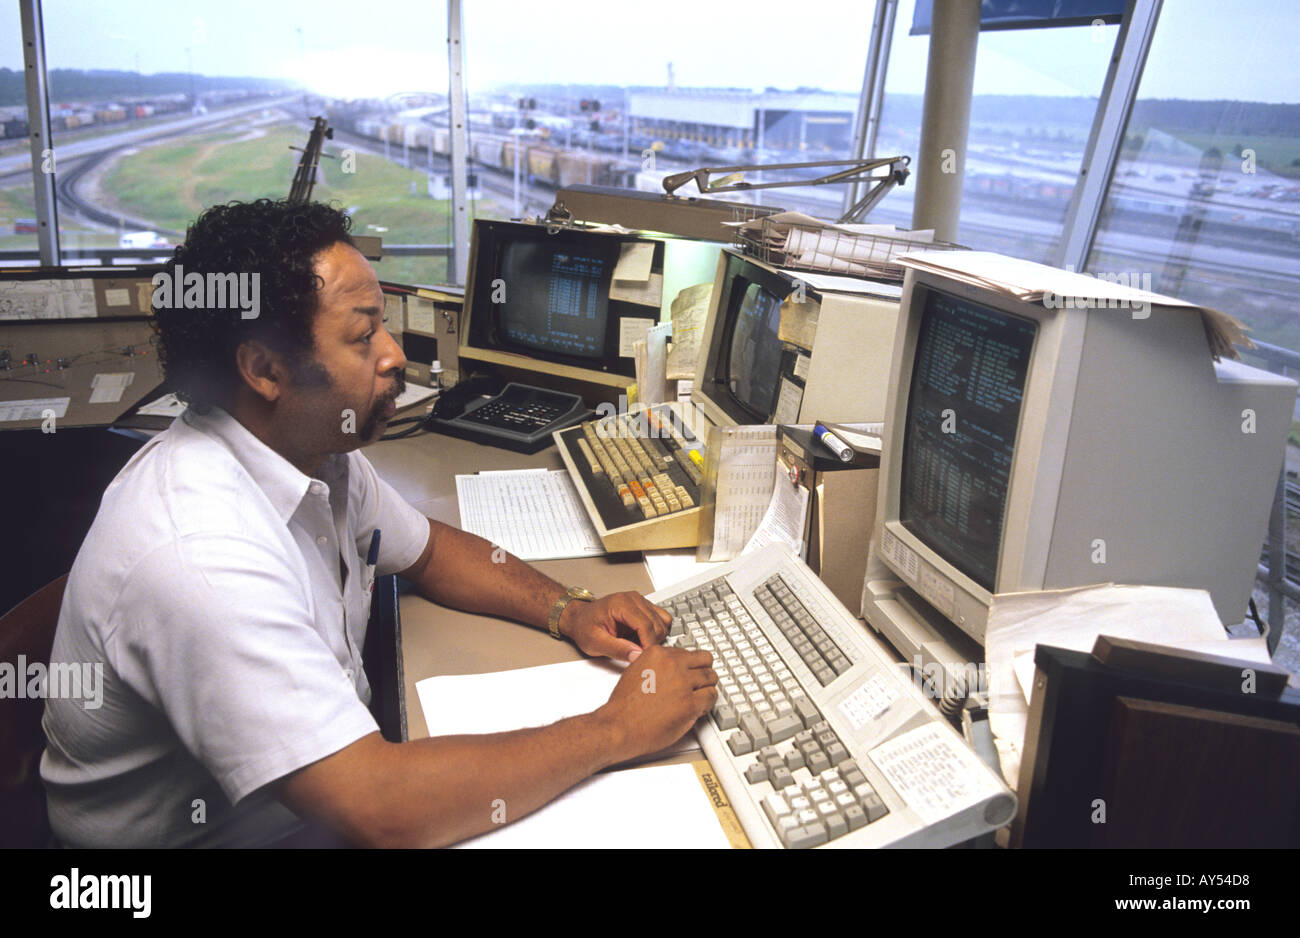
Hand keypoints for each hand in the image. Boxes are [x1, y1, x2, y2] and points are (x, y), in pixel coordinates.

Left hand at [559, 591, 671, 661]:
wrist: (579, 618)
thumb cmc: (584, 626)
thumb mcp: (595, 642)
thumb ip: (617, 649)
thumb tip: (637, 656)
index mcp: (621, 603)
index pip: (646, 625)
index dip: (649, 645)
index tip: (646, 658)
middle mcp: (634, 598)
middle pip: (657, 624)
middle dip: (651, 643)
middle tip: (638, 655)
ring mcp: (641, 601)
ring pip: (663, 622)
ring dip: (655, 638)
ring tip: (638, 646)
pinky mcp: (645, 607)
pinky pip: (662, 620)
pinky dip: (657, 632)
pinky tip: (643, 639)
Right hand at [596, 644, 717, 759]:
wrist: (620, 726)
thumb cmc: (624, 706)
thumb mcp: (635, 671)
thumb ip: (654, 664)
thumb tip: (668, 667)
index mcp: (658, 654)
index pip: (688, 652)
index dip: (690, 665)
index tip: (691, 672)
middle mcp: (672, 664)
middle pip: (705, 660)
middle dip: (703, 672)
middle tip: (699, 683)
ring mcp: (683, 683)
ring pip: (711, 677)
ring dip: (706, 688)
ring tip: (698, 698)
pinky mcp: (690, 703)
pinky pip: (711, 696)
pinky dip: (707, 704)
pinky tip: (697, 709)